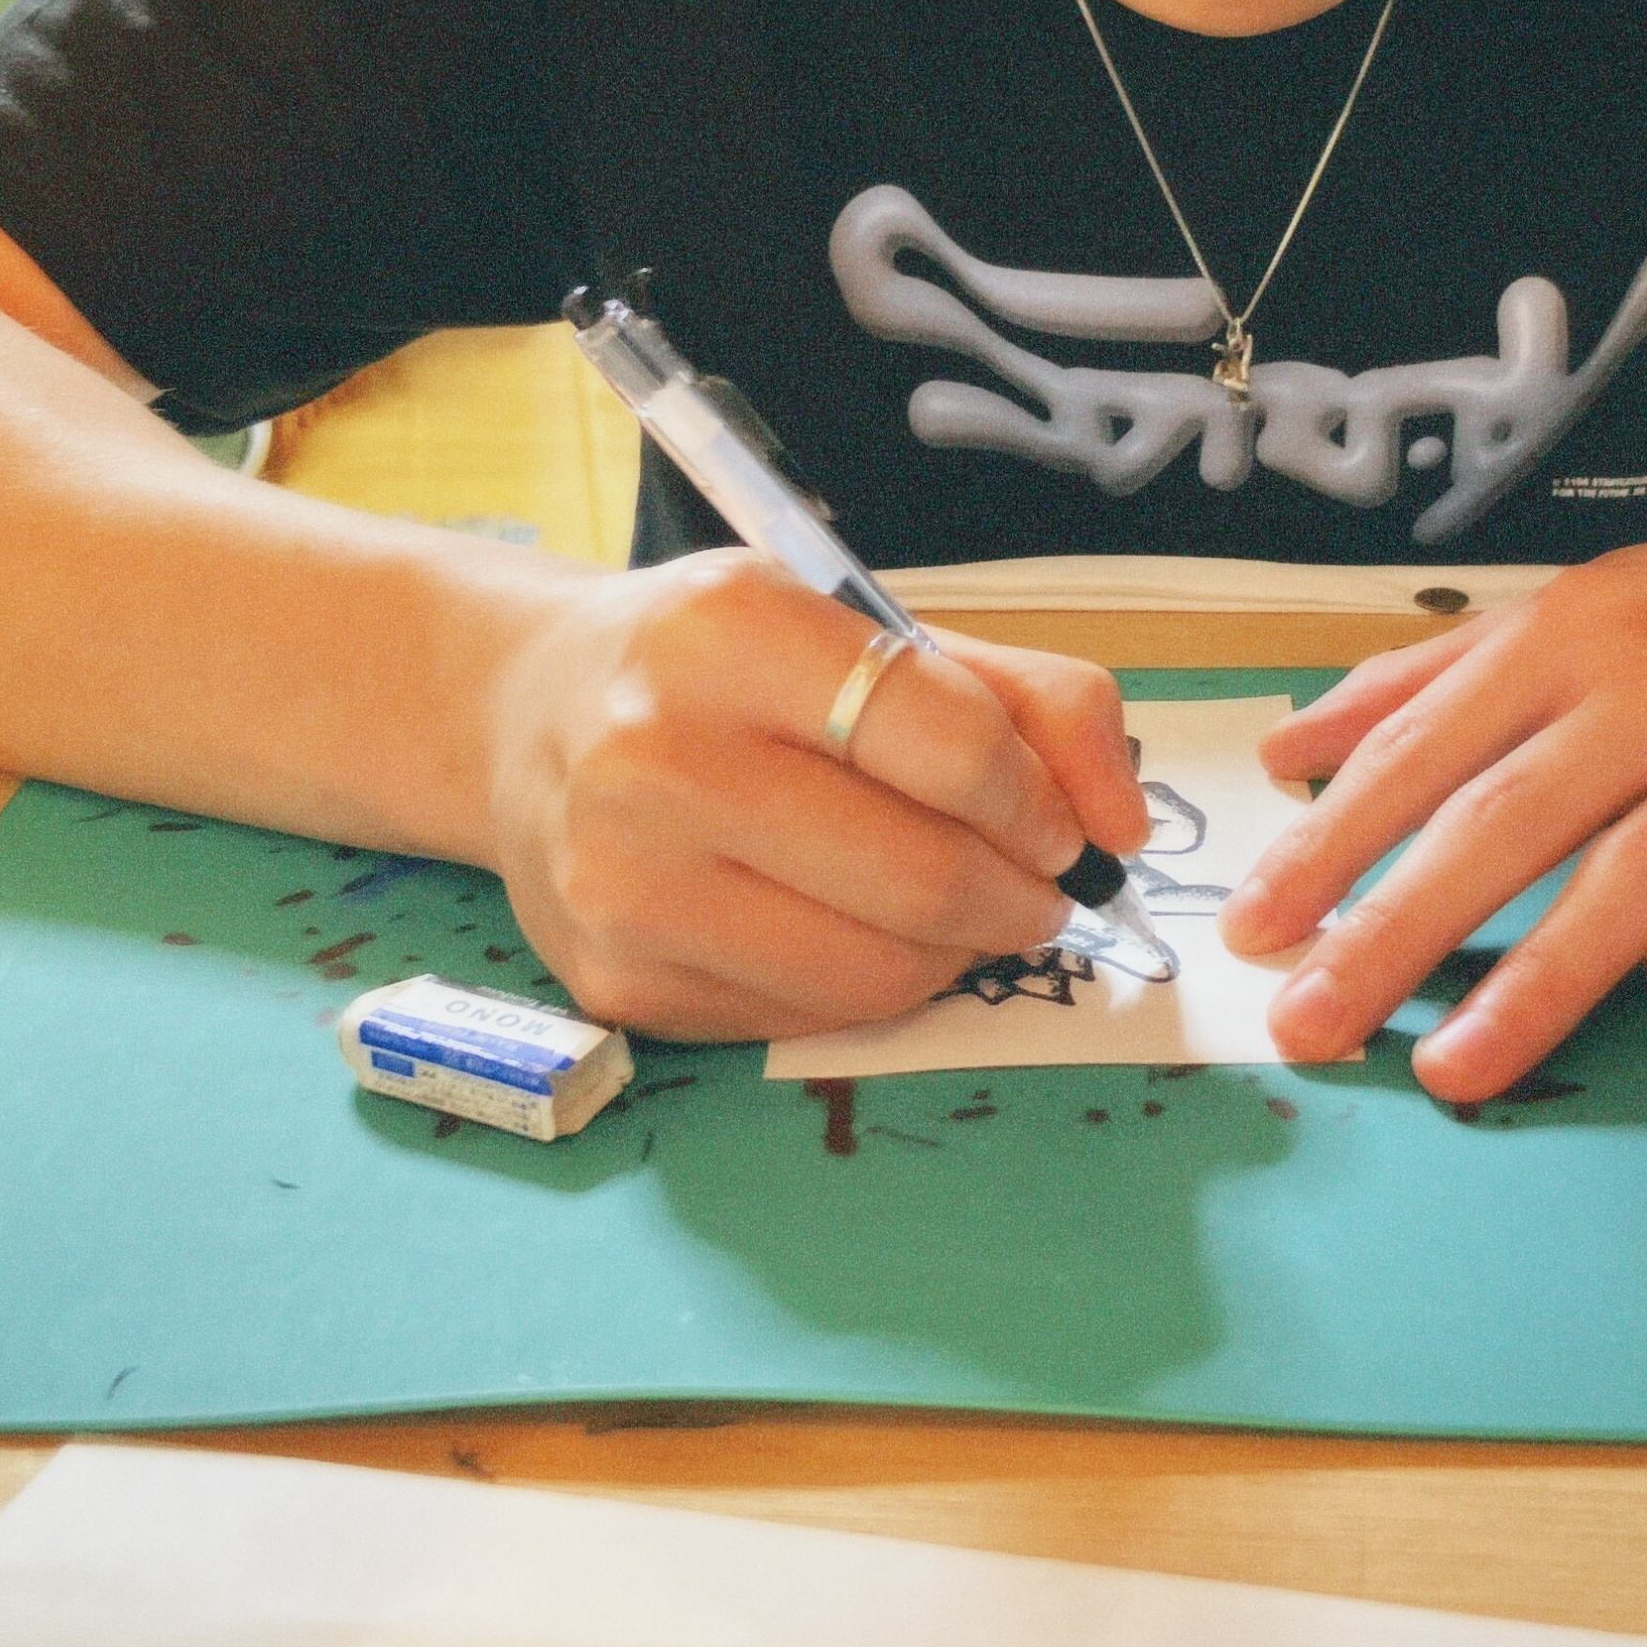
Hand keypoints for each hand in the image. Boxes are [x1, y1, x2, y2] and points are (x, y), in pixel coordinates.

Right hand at [486, 551, 1148, 1040]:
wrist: (524, 715)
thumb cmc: (723, 668)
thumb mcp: (863, 628)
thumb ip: (1022, 700)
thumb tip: (1122, 824)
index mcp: (726, 629)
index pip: (949, 742)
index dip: (1036, 800)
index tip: (1055, 821)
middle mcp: (655, 754)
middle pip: (922, 877)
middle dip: (1020, 896)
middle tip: (1035, 887)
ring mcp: (624, 881)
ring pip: (878, 972)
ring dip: (957, 955)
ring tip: (954, 910)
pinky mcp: (619, 981)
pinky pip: (811, 1018)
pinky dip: (873, 988)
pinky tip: (853, 930)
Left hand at [1220, 455, 1646, 1107]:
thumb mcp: (1587, 607)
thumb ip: (1433, 677)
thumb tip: (1290, 741)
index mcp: (1582, 635)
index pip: (1430, 748)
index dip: (1333, 841)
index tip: (1252, 925)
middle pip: (1511, 818)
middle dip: (1394, 926)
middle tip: (1307, 1022)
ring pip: (1644, 874)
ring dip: (1542, 983)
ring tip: (1451, 1074)